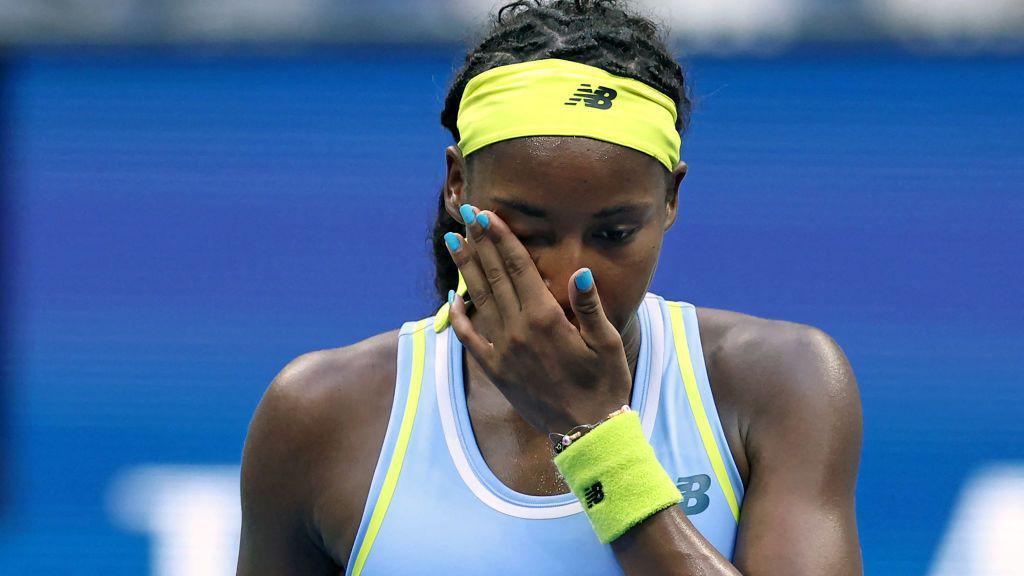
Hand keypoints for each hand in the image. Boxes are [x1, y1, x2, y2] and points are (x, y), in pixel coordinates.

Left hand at [444, 204, 632, 434]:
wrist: (587, 433)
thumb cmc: (605, 385)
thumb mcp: (607, 343)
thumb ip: (589, 307)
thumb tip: (580, 272)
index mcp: (546, 319)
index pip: (519, 268)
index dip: (502, 238)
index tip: (487, 215)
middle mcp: (518, 331)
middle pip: (495, 276)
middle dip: (480, 242)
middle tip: (466, 214)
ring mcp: (503, 351)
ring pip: (479, 300)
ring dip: (466, 269)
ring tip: (453, 241)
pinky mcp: (496, 370)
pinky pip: (469, 338)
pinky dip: (457, 316)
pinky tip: (451, 297)